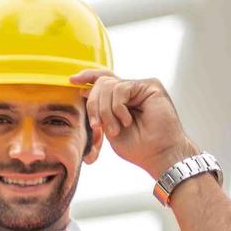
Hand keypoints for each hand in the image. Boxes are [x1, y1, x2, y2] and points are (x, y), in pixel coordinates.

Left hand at [70, 68, 200, 178]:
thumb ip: (99, 111)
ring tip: (116, 129)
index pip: (102, 80)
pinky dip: (118, 108)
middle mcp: (131, 90)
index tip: (72, 80)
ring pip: (108, 86)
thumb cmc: (138, 146)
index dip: (87, 77)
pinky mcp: (150, 85)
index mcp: (121, 100)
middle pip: (101, 83)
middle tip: (97, 126)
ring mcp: (140, 87)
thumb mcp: (109, 128)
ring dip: (106, 111)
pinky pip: (120, 89)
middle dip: (93, 105)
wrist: (158, 153)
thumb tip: (84, 91)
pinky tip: (127, 121)